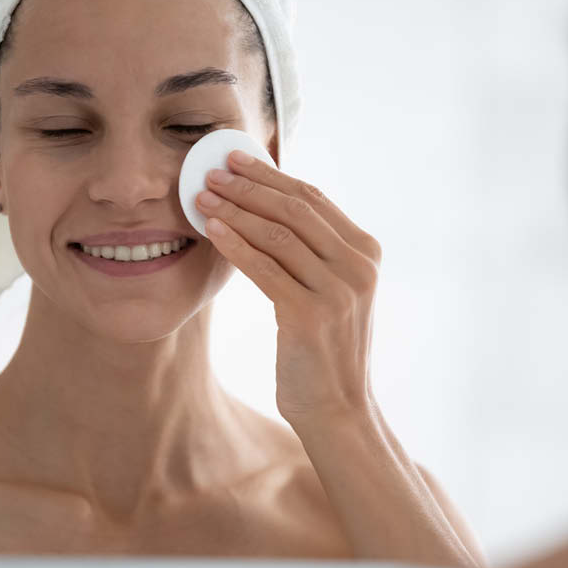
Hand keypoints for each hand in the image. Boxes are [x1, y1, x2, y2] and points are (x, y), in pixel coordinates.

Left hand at [195, 149, 382, 426]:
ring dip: (235, 210)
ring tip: (202, 196)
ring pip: (277, 234)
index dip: (272, 175)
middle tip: (212, 171)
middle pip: (294, 209)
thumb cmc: (325, 347)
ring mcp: (338, 290)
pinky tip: (211, 229)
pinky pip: (264, 269)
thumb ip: (315, 251)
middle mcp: (358, 265)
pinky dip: (235, 244)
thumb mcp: (333, 290)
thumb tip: (265, 205)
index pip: (313, 198)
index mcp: (365, 251)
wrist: (339, 408)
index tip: (237, 159)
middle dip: (248, 186)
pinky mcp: (311, 315)